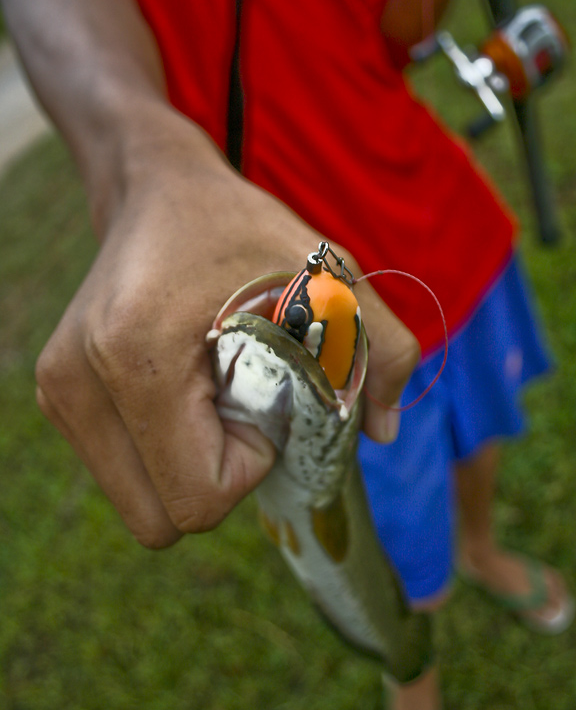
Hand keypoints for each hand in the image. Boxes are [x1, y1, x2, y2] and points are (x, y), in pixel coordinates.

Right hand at [35, 117, 417, 547]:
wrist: (157, 192)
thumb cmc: (241, 230)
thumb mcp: (331, 275)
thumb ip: (384, 351)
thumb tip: (384, 431)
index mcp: (137, 356)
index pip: (197, 497)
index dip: (249, 465)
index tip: (261, 400)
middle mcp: (79, 381)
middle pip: (162, 517)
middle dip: (216, 478)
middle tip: (237, 405)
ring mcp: (60, 392)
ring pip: (141, 505)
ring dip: (188, 469)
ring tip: (208, 395)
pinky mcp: (58, 396)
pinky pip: (125, 476)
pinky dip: (164, 454)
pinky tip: (181, 394)